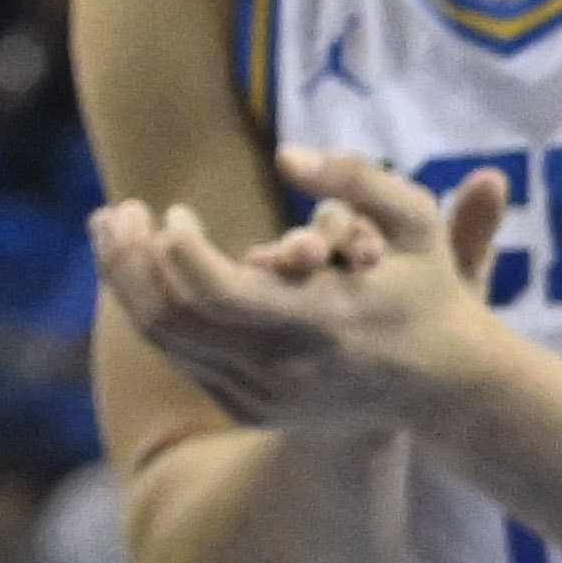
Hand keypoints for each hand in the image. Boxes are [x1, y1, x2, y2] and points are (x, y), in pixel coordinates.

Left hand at [90, 153, 515, 435]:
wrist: (447, 387)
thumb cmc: (428, 290)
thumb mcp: (415, 223)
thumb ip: (357, 178)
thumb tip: (284, 152)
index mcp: (323, 323)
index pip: (217, 291)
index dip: (178, 247)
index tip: (174, 210)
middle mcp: (285, 369)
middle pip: (170, 319)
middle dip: (130, 260)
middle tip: (116, 212)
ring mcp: (263, 397)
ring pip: (165, 340)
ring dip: (128, 282)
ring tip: (114, 232)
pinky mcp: (249, 409)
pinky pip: (182, 357)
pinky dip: (156, 310)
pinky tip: (147, 271)